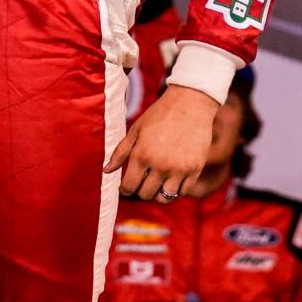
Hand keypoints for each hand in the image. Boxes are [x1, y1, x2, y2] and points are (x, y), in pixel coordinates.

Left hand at [104, 85, 218, 199]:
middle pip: (145, 194)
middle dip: (140, 191)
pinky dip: (175, 191)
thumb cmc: (159, 115)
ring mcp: (178, 169)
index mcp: (142, 154)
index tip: (126, 187)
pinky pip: (182, 193)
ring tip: (156, 184)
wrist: (189, 103)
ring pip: (164, 198)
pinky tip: (170, 181)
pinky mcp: (194, 170)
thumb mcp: (136, 130)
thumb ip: (120, 152)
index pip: (129, 186)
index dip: (125, 189)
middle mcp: (160, 165)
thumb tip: (107, 171)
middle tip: (142, 182)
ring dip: (157, 194)